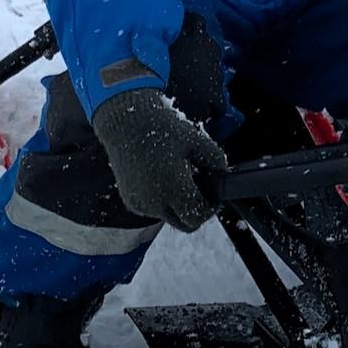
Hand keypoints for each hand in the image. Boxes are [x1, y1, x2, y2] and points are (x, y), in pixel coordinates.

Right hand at [91, 89, 226, 232]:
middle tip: (202, 192)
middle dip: (196, 211)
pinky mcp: (131, 202)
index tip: (214, 196)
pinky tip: (164, 178)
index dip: (210, 208)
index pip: (198, 216)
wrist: (125, 123)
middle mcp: (154, 202)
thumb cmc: (163, 128)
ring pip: (169, 217)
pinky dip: (163, 201)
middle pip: (184, 224)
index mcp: (172, 188)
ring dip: (179, 206)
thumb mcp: (197, 141)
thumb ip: (217, 162)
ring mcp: (140, 204)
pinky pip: (154, 210)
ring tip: (180, 177)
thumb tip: (222, 179)